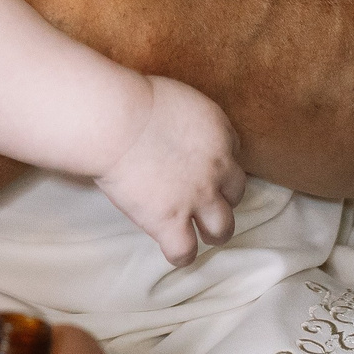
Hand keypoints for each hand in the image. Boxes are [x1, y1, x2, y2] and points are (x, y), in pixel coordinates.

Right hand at [94, 76, 247, 265]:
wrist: (117, 121)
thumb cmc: (132, 101)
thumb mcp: (175, 99)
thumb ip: (184, 120)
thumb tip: (169, 130)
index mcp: (218, 132)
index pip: (233, 153)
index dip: (218, 163)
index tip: (202, 167)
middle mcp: (217, 167)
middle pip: (236, 192)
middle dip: (222, 197)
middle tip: (203, 199)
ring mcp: (197, 197)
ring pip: (223, 228)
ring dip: (214, 232)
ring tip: (202, 234)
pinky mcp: (171, 221)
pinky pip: (186, 251)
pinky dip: (182, 255)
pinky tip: (173, 252)